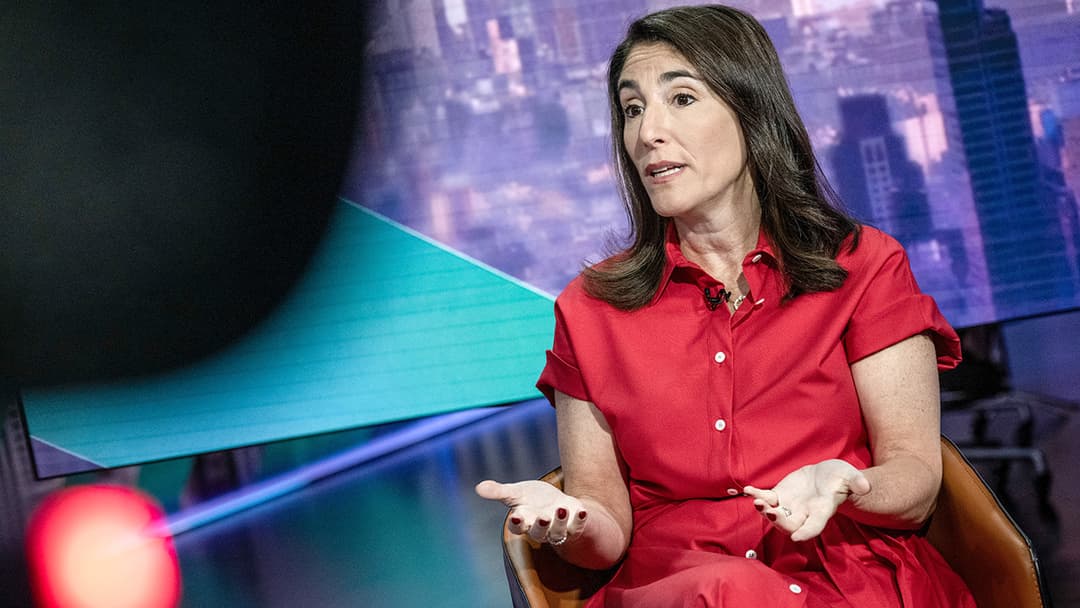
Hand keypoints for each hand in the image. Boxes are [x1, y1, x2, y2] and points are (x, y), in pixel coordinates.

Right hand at [475, 479, 587, 545]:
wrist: (558, 505)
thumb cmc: (534, 500)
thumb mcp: (517, 493)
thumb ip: (499, 492)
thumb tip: (478, 488)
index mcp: (525, 521)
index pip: (519, 527)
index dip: (518, 523)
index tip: (516, 516)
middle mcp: (541, 529)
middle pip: (539, 533)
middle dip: (541, 526)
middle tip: (543, 517)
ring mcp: (559, 528)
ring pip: (559, 532)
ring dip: (561, 522)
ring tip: (562, 509)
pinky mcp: (575, 525)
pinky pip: (579, 526)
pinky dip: (580, 519)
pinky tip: (582, 509)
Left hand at [743, 459, 870, 541]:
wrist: (827, 476)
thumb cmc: (841, 478)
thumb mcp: (851, 476)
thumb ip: (857, 482)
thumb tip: (865, 486)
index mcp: (822, 511)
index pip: (814, 526)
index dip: (807, 532)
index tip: (797, 538)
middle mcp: (804, 513)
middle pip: (790, 524)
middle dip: (778, 521)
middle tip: (769, 512)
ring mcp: (790, 506)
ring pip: (775, 514)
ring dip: (764, 510)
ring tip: (756, 501)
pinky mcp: (780, 496)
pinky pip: (766, 499)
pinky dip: (757, 495)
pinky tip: (748, 490)